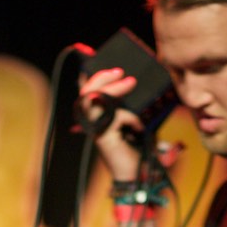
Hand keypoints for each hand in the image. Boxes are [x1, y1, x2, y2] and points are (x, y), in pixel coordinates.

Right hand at [77, 65, 142, 180]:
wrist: (141, 176)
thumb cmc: (140, 148)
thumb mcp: (141, 119)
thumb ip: (135, 103)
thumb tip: (138, 82)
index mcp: (100, 114)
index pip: (88, 88)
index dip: (86, 70)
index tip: (85, 50)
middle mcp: (95, 120)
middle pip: (86, 91)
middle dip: (101, 76)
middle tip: (120, 72)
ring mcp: (96, 129)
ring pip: (93, 100)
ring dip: (112, 89)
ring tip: (129, 83)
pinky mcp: (102, 138)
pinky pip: (114, 117)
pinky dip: (130, 117)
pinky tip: (139, 127)